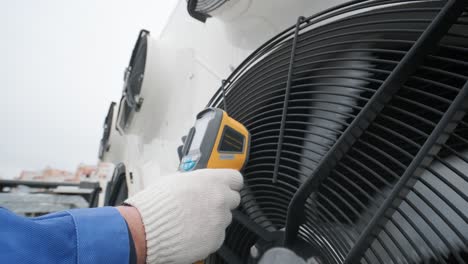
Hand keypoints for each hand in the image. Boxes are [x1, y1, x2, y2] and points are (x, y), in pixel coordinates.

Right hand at [124, 169, 242, 263]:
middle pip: (233, 199)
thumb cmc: (156, 204)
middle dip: (222, 202)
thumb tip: (197, 182)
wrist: (146, 229)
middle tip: (205, 205)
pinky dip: (208, 235)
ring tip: (193, 220)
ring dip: (214, 219)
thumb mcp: (174, 179)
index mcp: (211, 180)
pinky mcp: (216, 239)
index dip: (229, 183)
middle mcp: (220, 199)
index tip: (225, 187)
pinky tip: (192, 232)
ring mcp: (219, 220)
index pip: (236, 179)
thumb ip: (194, 180)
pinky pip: (218, 235)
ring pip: (225, 218)